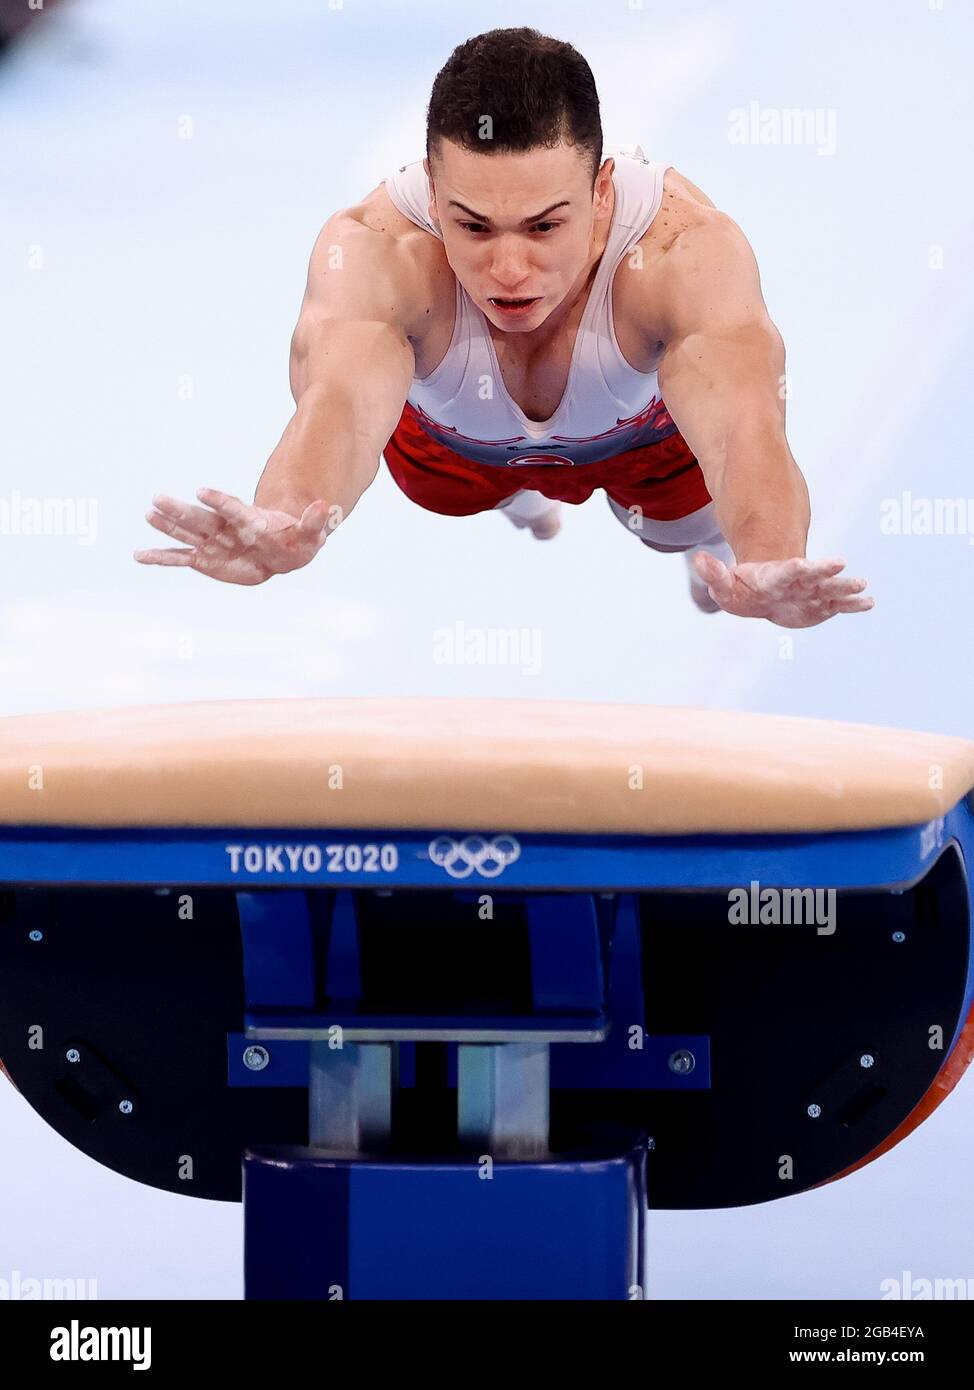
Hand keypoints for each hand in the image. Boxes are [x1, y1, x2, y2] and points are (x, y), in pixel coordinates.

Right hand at [134, 488, 333, 584]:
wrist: (282, 549)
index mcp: (248, 520)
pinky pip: (178, 559)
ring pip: (186, 534)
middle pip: (200, 518)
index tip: (202, 491)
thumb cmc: (296, 539)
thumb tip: (327, 508)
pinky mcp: (204, 559)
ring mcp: (212, 542)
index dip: (219, 500)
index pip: (232, 508)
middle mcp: (225, 528)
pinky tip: (139, 555)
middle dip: (180, 511)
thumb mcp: (310, 534)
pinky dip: (160, 558)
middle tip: (157, 498)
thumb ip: (315, 522)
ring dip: (167, 526)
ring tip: (148, 514)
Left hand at [691, 552, 873, 627]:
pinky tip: (869, 603)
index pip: (784, 571)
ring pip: (830, 589)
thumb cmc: (743, 588)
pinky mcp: (822, 605)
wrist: (763, 594)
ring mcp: (812, 592)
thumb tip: (698, 559)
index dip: (791, 568)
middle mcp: (798, 582)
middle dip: (825, 571)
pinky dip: (854, 604)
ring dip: (845, 587)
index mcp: (775, 576)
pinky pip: (840, 605)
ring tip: (862, 585)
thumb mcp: (724, 586)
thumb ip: (714, 573)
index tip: (800, 564)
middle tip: (840, 564)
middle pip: (812, 576)